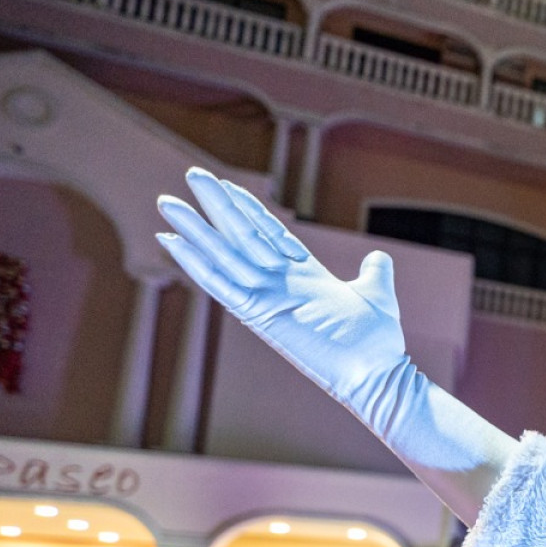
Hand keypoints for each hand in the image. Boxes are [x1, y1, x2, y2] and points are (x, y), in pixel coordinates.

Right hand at [155, 168, 405, 402]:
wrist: (375, 373)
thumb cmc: (377, 342)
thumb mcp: (377, 295)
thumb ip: (374, 272)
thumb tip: (378, 257)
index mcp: (304, 276)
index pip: (268, 234)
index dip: (248, 209)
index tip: (227, 185)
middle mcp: (279, 284)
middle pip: (241, 235)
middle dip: (217, 205)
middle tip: (193, 173)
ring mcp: (267, 297)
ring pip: (224, 254)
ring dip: (195, 228)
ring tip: (166, 201)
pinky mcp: (258, 315)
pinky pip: (220, 284)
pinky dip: (195, 263)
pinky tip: (171, 241)